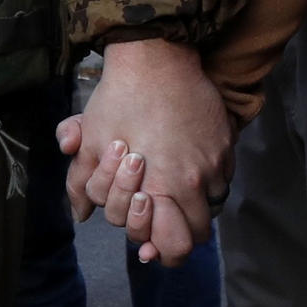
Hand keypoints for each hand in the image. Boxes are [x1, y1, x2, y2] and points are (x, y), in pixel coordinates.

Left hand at [58, 38, 230, 266]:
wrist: (157, 56)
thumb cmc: (120, 99)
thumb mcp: (91, 141)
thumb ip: (84, 184)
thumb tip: (80, 214)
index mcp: (161, 188)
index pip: (174, 246)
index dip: (161, 251)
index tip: (149, 245)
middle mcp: (194, 181)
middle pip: (197, 234)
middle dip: (177, 232)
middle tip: (159, 217)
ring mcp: (215, 162)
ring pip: (211, 205)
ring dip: (193, 206)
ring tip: (173, 190)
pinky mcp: (225, 143)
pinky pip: (222, 177)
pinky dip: (207, 180)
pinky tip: (187, 164)